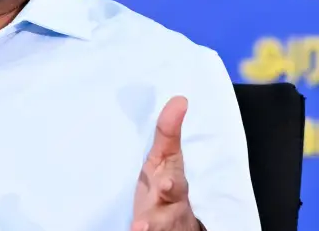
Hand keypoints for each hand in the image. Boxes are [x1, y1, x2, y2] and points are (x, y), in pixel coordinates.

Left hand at [131, 96, 201, 230]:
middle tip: (149, 213)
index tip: (166, 183)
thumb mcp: (165, 157)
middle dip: (161, 211)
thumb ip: (168, 131)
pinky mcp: (152, 229)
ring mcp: (162, 222)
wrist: (176, 222)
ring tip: (138, 228)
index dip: (171, 184)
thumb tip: (180, 99)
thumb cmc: (167, 183)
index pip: (175, 183)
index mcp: (173, 184)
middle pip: (168, 213)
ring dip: (148, 227)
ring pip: (159, 227)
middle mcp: (170, 206)